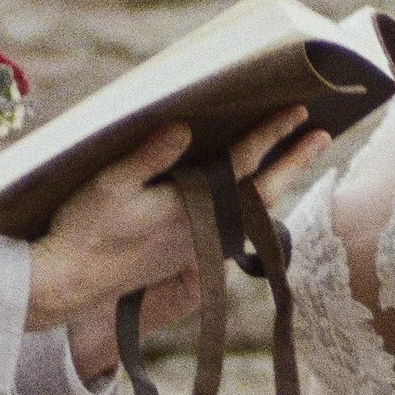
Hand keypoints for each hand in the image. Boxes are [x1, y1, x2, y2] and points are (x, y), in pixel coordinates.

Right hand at [40, 105, 328, 356]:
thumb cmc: (86, 230)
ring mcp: (199, 244)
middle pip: (262, 191)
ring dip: (277, 182)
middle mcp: (204, 229)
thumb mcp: (110, 184)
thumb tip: (184, 127)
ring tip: (297, 159)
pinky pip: (235, 224)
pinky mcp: (188, 254)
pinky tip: (253, 192)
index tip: (297, 112)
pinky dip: (252, 202)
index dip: (271, 136)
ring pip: (252, 211)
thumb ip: (149, 156)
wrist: (71, 282)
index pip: (241, 165)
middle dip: (294, 161)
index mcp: (190, 207)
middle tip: (322, 135)